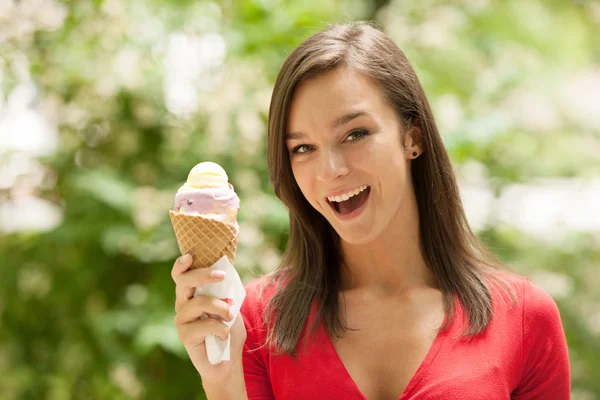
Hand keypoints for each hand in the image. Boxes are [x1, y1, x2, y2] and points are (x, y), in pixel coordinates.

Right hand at [171, 254, 247, 383]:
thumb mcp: (232, 305)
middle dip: (203, 275)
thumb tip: (226, 275)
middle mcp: (182, 304)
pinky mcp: (185, 336)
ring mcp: (182, 320)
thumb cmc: (228, 330)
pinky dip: (221, 328)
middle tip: (221, 276)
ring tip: (230, 316)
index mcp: (191, 293)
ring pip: (199, 302)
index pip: (180, 275)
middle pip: (184, 282)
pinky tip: (224, 335)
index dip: (181, 265)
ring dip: (221, 307)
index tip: (190, 256)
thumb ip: (227, 292)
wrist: (227, 360)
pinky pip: (205, 325)